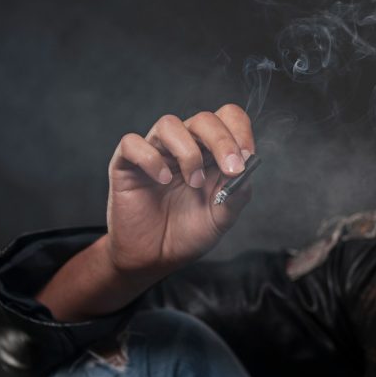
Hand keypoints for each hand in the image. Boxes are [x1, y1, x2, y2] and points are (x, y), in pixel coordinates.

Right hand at [104, 104, 254, 277]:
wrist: (155, 258)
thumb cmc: (188, 233)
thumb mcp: (222, 217)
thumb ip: (237, 192)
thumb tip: (249, 164)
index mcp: (211, 152)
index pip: (228, 118)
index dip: (240, 131)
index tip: (247, 158)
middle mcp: (184, 146)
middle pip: (204, 119)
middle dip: (222, 141)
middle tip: (232, 170)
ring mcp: (155, 152)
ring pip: (169, 124)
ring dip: (188, 152)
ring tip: (193, 182)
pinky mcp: (126, 164)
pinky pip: (132, 143)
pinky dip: (150, 159)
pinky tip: (162, 180)